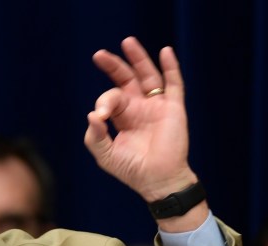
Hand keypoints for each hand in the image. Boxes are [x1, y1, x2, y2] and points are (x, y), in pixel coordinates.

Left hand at [84, 37, 195, 202]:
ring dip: (138, 58)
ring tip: (127, 42)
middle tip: (98, 55)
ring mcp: (157, 106)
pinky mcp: (173, 109)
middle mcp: (139, 107)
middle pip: (126, 79)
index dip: (103, 102)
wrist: (157, 182)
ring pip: (148, 75)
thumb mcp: (106, 155)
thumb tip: (92, 115)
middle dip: (113, 66)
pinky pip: (174, 83)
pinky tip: (165, 52)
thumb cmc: (132, 170)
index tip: (100, 116)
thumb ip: (95, 136)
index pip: (110, 99)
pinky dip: (170, 67)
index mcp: (123, 116)